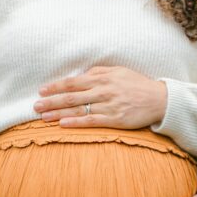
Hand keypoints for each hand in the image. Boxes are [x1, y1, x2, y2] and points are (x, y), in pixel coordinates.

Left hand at [34, 66, 166, 128]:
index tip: (41, 90)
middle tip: (35, 106)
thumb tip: (79, 75)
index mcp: (103, 78)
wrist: (160, 99)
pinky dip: (76, 122)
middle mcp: (103, 91)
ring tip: (42, 117)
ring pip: (78, 109)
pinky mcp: (114, 119)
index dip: (55, 86)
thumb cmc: (136, 85)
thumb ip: (98, 72)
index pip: (73, 82)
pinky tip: (62, 124)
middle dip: (51, 101)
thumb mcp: (118, 72)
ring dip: (58, 113)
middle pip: (71, 96)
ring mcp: (108, 105)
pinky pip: (91, 121)